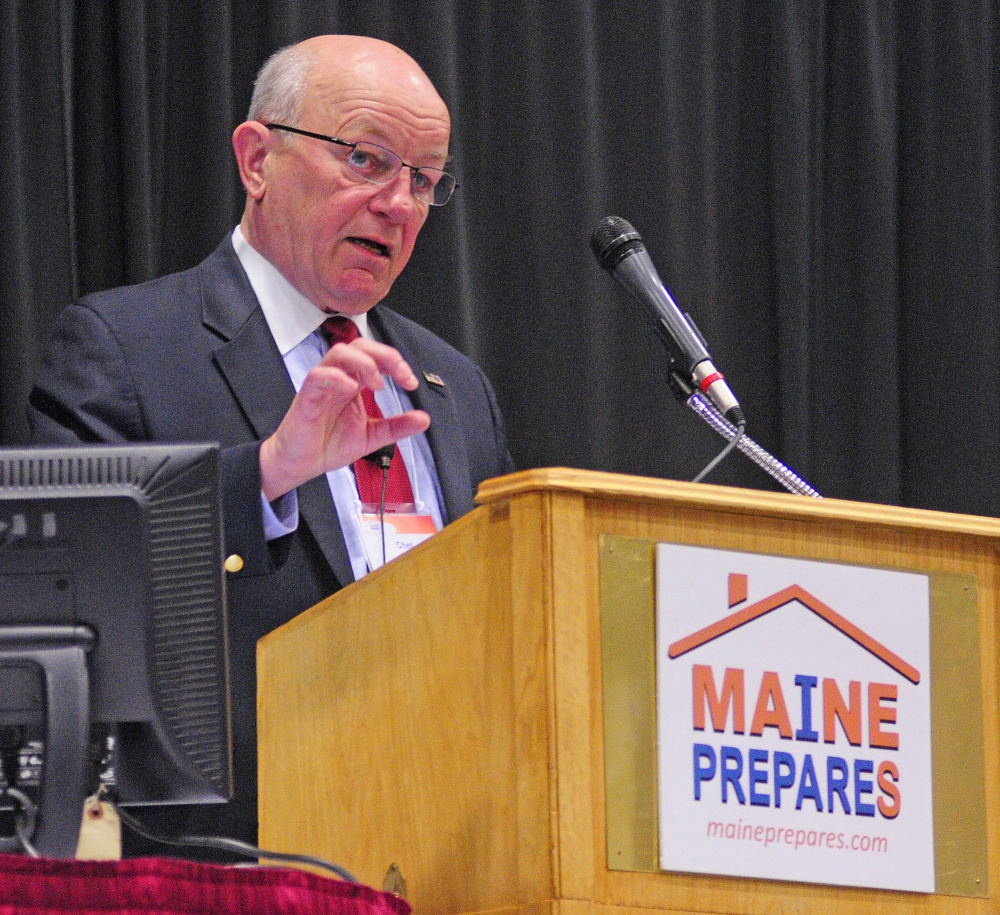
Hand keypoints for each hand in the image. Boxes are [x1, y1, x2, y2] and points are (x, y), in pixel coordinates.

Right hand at [259, 338, 429, 500]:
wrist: (301, 464)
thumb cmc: (329, 444)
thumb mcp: (372, 436)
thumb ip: (396, 426)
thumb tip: (424, 418)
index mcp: (355, 383)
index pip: (376, 358)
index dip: (396, 363)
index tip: (410, 382)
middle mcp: (340, 379)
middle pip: (360, 345)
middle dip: (384, 355)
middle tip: (400, 375)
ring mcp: (323, 385)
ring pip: (339, 353)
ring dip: (363, 362)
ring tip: (377, 384)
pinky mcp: (307, 396)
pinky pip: (319, 375)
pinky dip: (338, 377)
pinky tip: (352, 389)